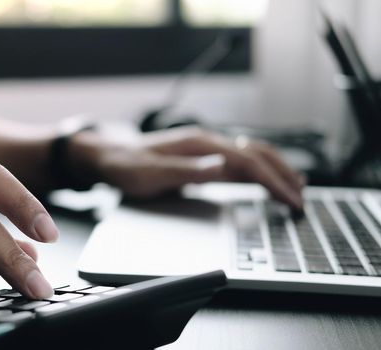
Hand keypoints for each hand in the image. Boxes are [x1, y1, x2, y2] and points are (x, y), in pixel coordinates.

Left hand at [70, 127, 303, 207]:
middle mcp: (207, 143)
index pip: (247, 161)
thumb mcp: (151, 173)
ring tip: (297, 189)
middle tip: (302, 199)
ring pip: (252, 156)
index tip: (291, 200)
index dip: (272, 180)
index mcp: (199, 144)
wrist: (109, 157)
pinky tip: (268, 181)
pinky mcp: (202, 159)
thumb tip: (220, 165)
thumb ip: (186, 170)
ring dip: (276, 171)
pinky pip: (238, 164)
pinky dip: (259, 173)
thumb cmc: (127, 166)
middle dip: (283, 175)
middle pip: (257, 154)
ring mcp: (206, 150)